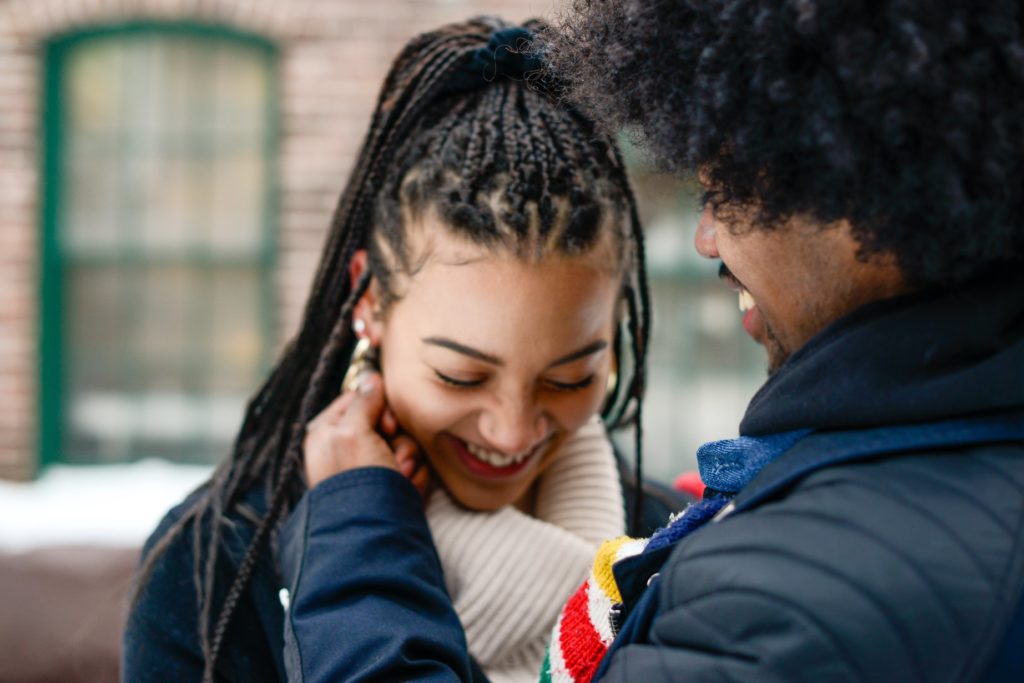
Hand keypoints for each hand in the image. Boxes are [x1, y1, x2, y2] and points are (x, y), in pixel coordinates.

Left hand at [303, 372, 430, 493]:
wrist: (373, 532)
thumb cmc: (356, 481)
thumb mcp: (353, 434)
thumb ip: (363, 402)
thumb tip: (371, 377)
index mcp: (329, 432)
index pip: (360, 399)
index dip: (378, 406)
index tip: (385, 421)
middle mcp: (349, 448)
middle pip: (387, 421)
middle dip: (398, 437)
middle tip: (393, 452)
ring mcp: (373, 467)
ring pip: (405, 442)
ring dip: (409, 457)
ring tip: (401, 474)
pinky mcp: (393, 484)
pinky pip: (414, 465)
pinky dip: (414, 475)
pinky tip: (407, 486)